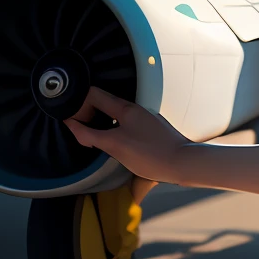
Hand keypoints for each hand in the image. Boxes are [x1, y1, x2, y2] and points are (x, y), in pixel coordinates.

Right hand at [65, 87, 192, 182]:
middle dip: (90, 114)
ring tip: (99, 140)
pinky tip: (120, 146)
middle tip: (83, 131)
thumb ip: (90, 134)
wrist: (185, 164)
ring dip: (104, 124)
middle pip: (105, 104)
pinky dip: (118, 131)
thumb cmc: (152, 155)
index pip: (93, 94)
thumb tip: (72, 125)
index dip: (79, 105)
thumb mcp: (115, 146)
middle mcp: (137, 109)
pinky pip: (129, 125)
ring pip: (117, 115)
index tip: (75, 122)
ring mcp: (147, 119)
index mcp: (126, 108)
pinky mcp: (154, 131)